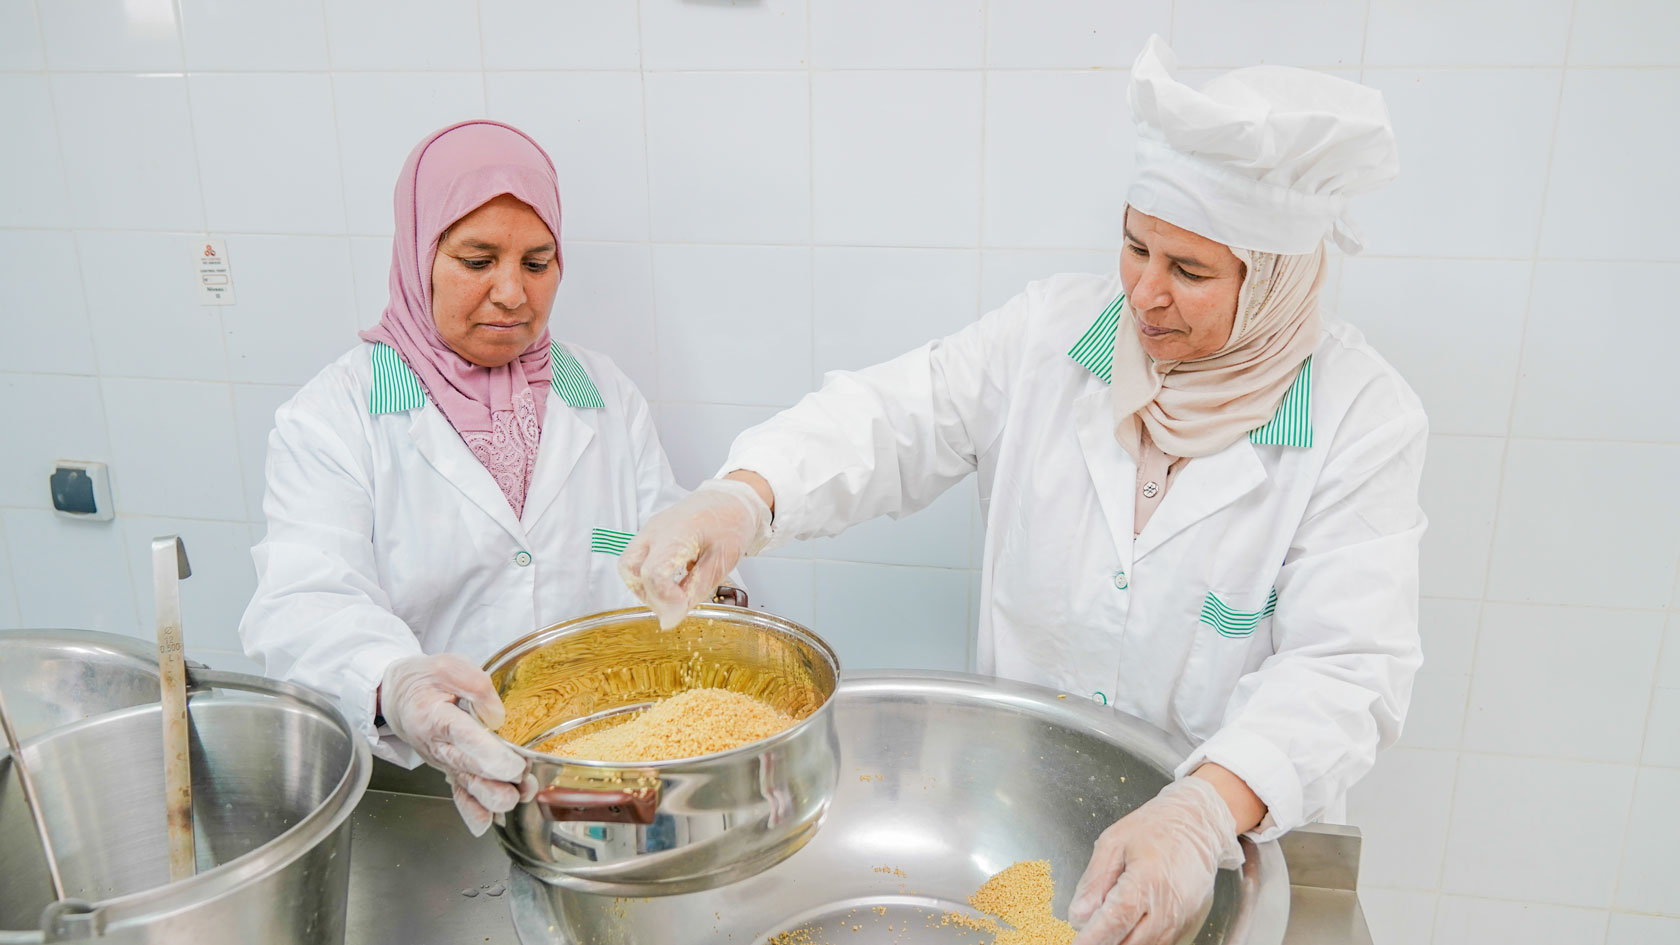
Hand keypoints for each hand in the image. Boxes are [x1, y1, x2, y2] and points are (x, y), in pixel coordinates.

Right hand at [380, 653, 535, 835]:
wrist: (396, 698)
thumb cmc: (423, 680)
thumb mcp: (446, 665)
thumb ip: (473, 684)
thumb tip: (497, 714)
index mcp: (436, 717)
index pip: (464, 738)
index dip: (490, 754)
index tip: (514, 765)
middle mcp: (438, 745)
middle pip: (470, 768)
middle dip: (500, 779)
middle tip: (525, 779)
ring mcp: (443, 761)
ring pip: (469, 786)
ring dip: (495, 796)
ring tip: (521, 794)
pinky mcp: (448, 769)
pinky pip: (458, 794)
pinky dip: (471, 811)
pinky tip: (486, 824)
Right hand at [618, 477, 771, 629]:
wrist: (731, 500)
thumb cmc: (730, 524)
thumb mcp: (723, 561)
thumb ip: (695, 590)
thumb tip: (672, 616)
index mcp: (678, 533)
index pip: (653, 573)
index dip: (664, 598)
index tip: (681, 607)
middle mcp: (655, 530)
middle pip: (629, 569)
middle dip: (648, 595)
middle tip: (674, 604)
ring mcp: (649, 530)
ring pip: (628, 566)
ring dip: (646, 588)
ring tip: (674, 593)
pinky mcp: (649, 535)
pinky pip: (637, 560)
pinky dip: (649, 577)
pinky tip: (672, 581)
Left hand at [1068, 777, 1243, 944]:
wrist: (1199, 825)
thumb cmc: (1155, 827)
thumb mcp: (1114, 842)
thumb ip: (1095, 881)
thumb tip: (1078, 915)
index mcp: (1147, 880)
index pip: (1114, 922)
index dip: (1092, 938)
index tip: (1077, 943)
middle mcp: (1168, 906)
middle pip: (1129, 943)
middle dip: (1105, 942)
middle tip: (1088, 934)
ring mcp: (1182, 919)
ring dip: (1123, 942)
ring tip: (1108, 928)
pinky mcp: (1189, 925)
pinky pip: (1161, 944)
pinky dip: (1141, 940)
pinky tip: (1130, 927)